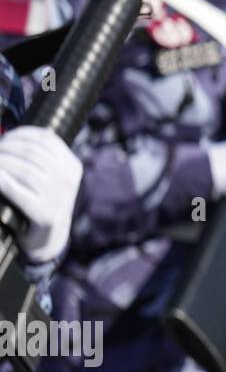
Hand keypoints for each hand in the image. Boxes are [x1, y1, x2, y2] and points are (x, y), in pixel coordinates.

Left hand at [0, 126, 83, 263]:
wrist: (48, 238)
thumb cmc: (42, 201)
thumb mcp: (52, 176)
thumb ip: (40, 158)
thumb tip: (12, 137)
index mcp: (72, 166)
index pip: (46, 139)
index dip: (21, 134)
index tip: (5, 137)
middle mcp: (68, 180)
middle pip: (32, 153)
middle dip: (7, 148)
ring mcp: (58, 198)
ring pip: (24, 170)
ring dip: (2, 162)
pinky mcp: (44, 215)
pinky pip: (17, 192)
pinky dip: (2, 182)